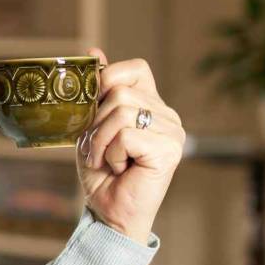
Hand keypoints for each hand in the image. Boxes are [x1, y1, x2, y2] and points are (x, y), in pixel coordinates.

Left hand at [75, 49, 185, 242]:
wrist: (109, 213)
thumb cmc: (102, 174)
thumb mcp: (92, 126)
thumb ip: (98, 92)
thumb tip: (93, 51)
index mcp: (153, 105)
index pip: (135, 68)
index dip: (108, 79)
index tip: (94, 106)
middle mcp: (168, 116)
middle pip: (121, 91)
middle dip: (96, 121)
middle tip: (98, 149)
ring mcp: (173, 132)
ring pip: (121, 111)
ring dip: (101, 139)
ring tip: (106, 160)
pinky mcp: (169, 149)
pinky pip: (126, 134)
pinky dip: (111, 152)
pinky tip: (119, 168)